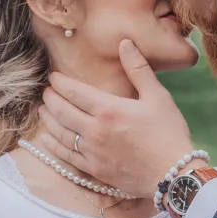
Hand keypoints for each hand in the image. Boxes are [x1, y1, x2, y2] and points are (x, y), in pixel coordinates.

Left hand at [40, 40, 193, 198]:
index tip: (53, 77)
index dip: (60, 83)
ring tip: (42, 110)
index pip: (75, 92)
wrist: (174, 174)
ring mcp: (92, 152)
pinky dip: (53, 145)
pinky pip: (66, 156)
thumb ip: (138, 69)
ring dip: (48, 120)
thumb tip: (125, 43)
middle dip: (50, 99)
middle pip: (62, 111)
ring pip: (60, 133)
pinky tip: (46, 138)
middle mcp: (95, 130)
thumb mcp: (158, 96)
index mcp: (109, 109)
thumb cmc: (168, 133)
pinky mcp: (94, 169)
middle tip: (45, 92)